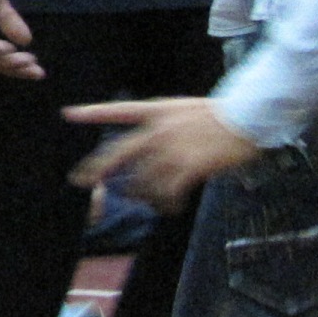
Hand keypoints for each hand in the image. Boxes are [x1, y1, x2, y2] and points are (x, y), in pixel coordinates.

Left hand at [64, 96, 256, 209]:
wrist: (248, 115)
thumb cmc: (221, 114)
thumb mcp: (185, 110)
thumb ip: (164, 126)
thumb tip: (150, 148)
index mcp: (158, 111)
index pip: (118, 110)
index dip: (92, 112)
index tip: (68, 113)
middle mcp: (159, 129)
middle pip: (119, 152)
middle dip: (96, 169)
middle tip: (80, 181)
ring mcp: (172, 148)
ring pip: (144, 179)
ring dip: (143, 194)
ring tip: (150, 201)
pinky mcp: (188, 166)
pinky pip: (168, 192)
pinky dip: (167, 203)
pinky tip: (171, 206)